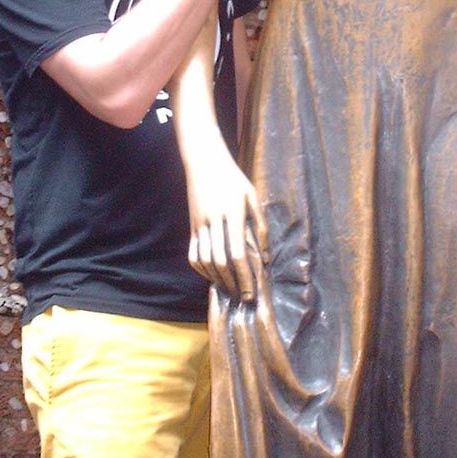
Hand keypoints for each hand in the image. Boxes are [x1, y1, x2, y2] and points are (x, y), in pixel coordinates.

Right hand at [187, 152, 266, 303]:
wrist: (204, 161)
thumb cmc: (233, 178)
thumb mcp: (252, 195)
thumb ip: (259, 225)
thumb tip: (265, 256)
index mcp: (232, 212)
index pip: (237, 251)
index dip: (244, 275)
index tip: (251, 291)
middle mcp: (214, 220)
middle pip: (220, 261)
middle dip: (233, 283)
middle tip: (243, 297)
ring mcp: (199, 223)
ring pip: (205, 260)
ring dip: (217, 279)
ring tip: (230, 290)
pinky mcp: (191, 225)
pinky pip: (193, 253)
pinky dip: (202, 269)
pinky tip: (212, 276)